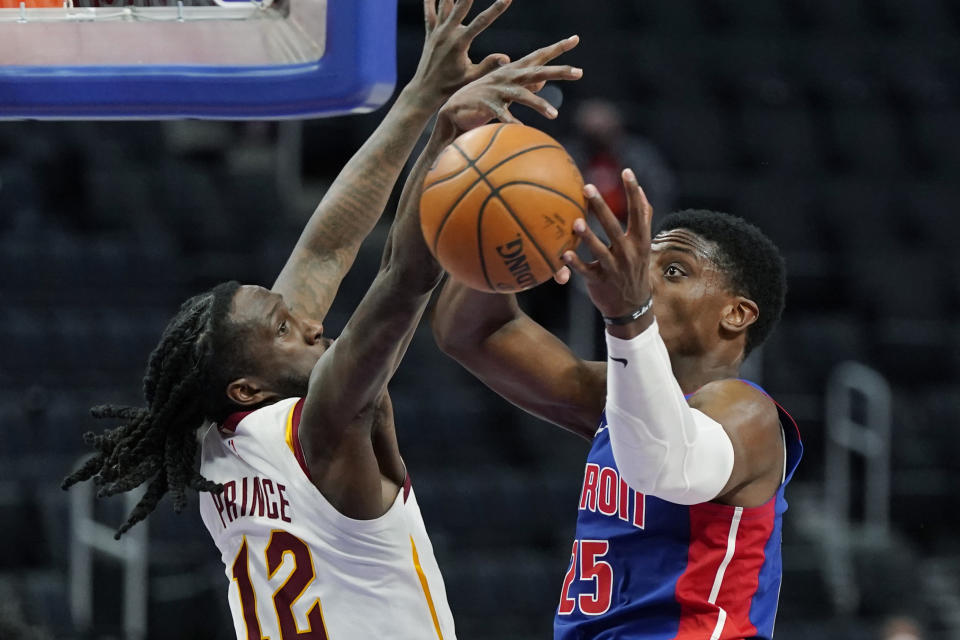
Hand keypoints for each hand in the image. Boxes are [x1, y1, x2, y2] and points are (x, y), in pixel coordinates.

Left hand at [411, 0, 513, 104]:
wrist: (425, 90)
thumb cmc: (450, 87)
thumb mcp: (471, 78)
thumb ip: (488, 66)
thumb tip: (506, 58)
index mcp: (460, 43)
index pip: (482, 22)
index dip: (497, 8)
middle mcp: (447, 33)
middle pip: (462, 4)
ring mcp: (437, 31)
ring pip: (444, 3)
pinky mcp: (431, 33)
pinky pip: (429, 12)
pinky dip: (430, 1)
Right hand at [437, 35, 581, 133]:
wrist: (454, 109)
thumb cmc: (483, 99)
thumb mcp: (506, 89)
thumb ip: (524, 84)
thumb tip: (542, 82)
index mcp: (514, 71)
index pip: (539, 56)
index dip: (557, 48)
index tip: (576, 38)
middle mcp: (508, 76)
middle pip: (537, 72)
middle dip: (558, 71)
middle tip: (579, 72)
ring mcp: (497, 90)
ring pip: (522, 95)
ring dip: (539, 105)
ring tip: (554, 115)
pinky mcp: (486, 104)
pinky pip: (502, 113)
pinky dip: (511, 121)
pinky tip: (521, 129)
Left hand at [561, 169, 653, 320]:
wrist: (632, 306)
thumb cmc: (635, 267)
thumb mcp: (644, 244)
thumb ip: (643, 218)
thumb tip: (640, 190)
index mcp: (640, 240)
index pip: (639, 212)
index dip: (633, 191)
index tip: (626, 172)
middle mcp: (629, 252)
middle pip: (614, 226)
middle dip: (600, 207)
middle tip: (587, 187)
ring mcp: (615, 268)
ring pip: (600, 250)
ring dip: (588, 236)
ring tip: (576, 222)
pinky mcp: (600, 281)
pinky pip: (586, 271)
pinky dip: (575, 264)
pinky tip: (564, 254)